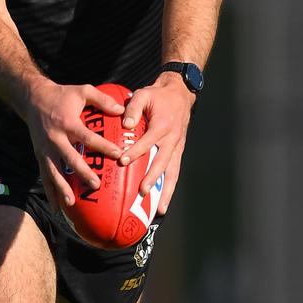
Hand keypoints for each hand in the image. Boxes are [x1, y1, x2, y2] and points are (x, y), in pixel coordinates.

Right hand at [24, 81, 124, 211]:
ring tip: (72, 202)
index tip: (118, 154)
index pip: (87, 137)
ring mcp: (45, 148)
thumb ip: (102, 99)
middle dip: (82, 172)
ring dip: (62, 187)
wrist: (33, 98)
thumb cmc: (62, 95)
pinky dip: (50, 192)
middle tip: (96, 185)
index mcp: (68, 122)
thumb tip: (121, 111)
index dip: (103, 146)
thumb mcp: (82, 91)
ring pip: (53, 171)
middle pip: (69, 158)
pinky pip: (44, 176)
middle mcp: (55, 137)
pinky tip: (56, 208)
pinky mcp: (39, 155)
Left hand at [119, 73, 194, 213]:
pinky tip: (163, 203)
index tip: (122, 160)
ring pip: (173, 172)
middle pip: (163, 162)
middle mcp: (172, 139)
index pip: (148, 141)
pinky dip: (169, 187)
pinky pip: (174, 171)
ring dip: (166, 191)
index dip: (136, 152)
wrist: (180, 94)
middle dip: (153, 178)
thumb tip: (126, 124)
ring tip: (160, 209)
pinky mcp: (178, 151)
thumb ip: (133, 108)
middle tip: (142, 191)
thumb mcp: (144, 94)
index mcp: (162, 125)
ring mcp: (177, 147)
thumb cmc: (158, 95)